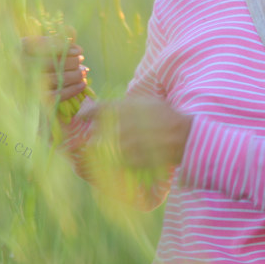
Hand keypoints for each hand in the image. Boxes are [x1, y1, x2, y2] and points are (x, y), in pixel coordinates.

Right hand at [20, 32, 87, 101]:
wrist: (27, 88)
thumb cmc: (40, 59)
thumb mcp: (45, 44)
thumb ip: (58, 37)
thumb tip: (70, 31)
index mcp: (18, 48)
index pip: (39, 45)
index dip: (61, 47)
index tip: (78, 49)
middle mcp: (17, 67)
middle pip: (48, 63)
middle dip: (69, 61)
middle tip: (81, 59)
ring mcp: (25, 84)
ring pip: (53, 79)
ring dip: (73, 75)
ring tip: (84, 71)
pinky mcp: (34, 101)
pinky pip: (55, 96)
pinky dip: (72, 90)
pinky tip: (82, 84)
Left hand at [78, 95, 193, 168]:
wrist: (182, 137)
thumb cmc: (167, 116)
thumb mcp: (147, 102)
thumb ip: (127, 105)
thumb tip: (112, 108)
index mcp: (124, 109)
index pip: (97, 109)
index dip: (87, 113)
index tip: (82, 117)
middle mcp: (120, 126)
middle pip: (98, 132)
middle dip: (98, 134)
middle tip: (101, 136)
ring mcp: (125, 145)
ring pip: (105, 149)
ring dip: (107, 148)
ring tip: (117, 148)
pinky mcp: (130, 160)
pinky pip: (116, 161)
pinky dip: (118, 160)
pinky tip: (126, 156)